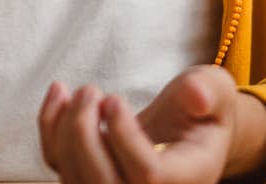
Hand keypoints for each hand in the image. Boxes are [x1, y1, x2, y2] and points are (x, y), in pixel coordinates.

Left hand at [39, 66, 265, 183]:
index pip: (149, 175)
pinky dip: (50, 128)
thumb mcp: (216, 92)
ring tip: (80, 91)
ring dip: (64, 129)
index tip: (113, 99)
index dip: (124, 138)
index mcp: (187, 178)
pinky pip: (57, 164)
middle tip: (90, 91)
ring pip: (75, 178)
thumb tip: (196, 94)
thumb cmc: (200, 109)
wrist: (184, 131)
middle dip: (84, 133)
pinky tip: (59, 93)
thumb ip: (208, 91)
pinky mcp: (87, 177)